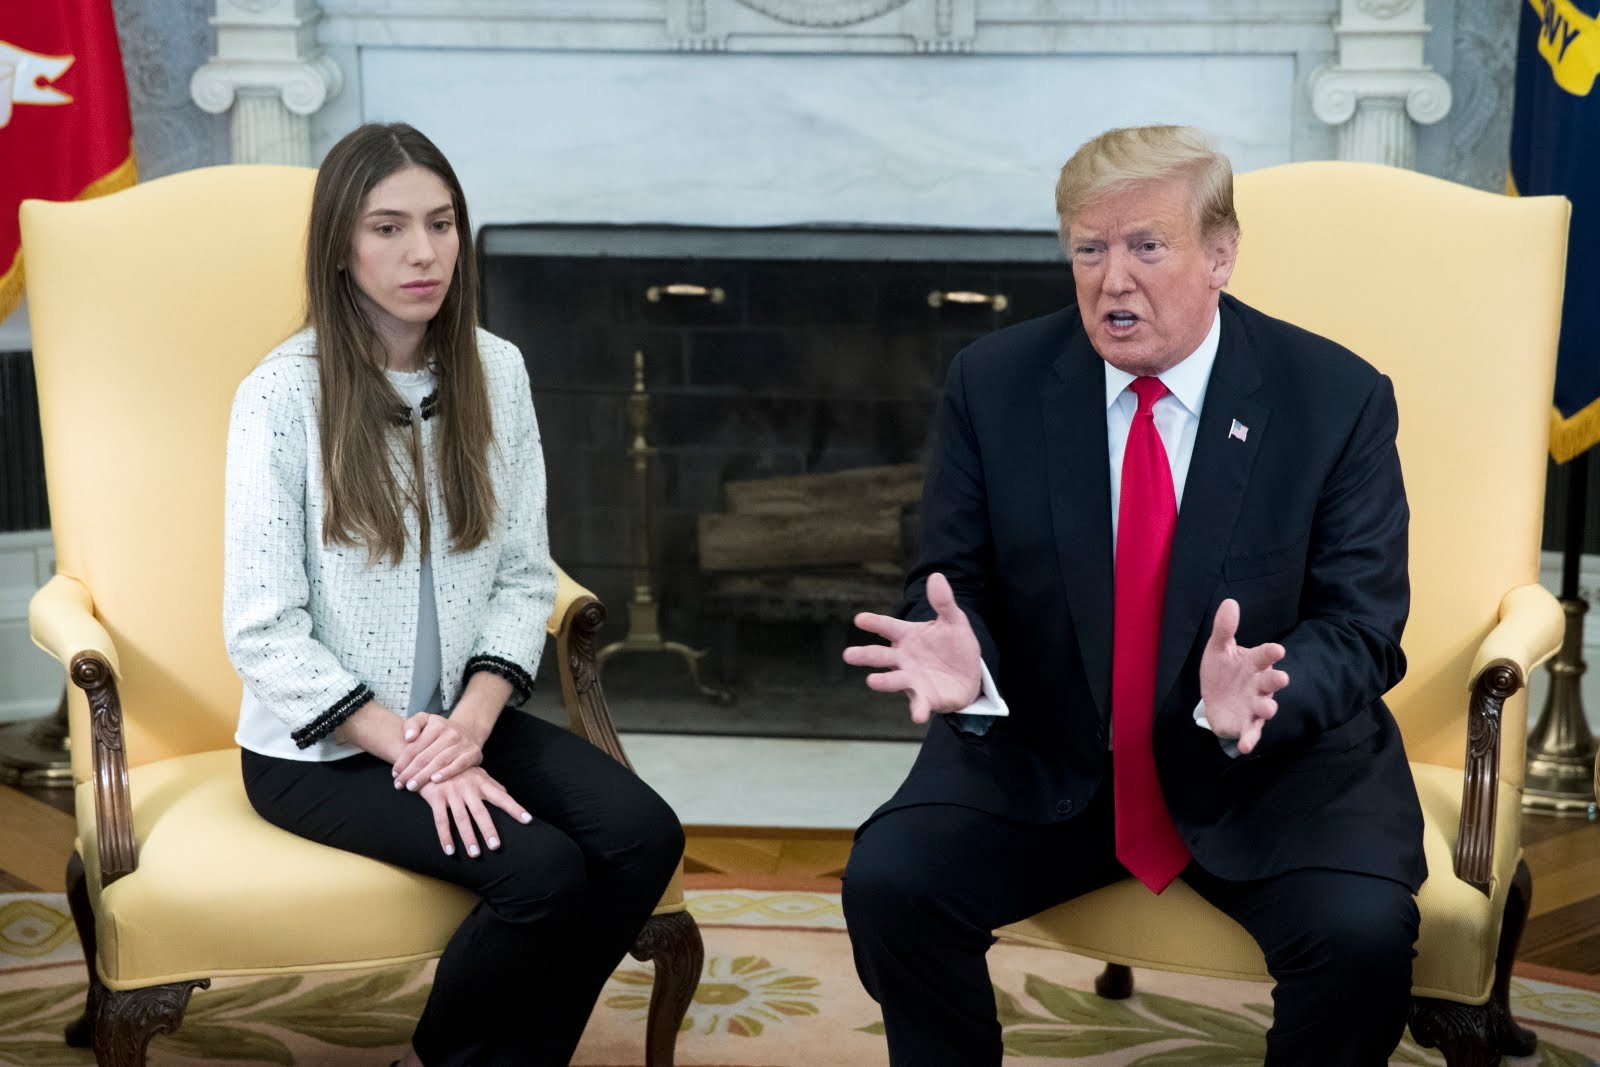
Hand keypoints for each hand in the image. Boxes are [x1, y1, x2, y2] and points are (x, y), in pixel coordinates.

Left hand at [392, 712, 483, 791]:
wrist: (468, 732)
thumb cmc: (440, 730)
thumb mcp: (425, 720)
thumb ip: (412, 724)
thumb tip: (408, 737)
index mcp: (436, 725)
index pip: (415, 747)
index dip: (402, 761)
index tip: (394, 774)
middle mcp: (451, 733)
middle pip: (425, 756)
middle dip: (410, 772)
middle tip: (400, 784)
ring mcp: (463, 743)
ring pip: (440, 762)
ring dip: (424, 776)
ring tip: (412, 786)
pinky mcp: (474, 753)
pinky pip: (459, 764)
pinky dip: (447, 773)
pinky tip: (435, 780)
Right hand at [417, 767, 532, 857]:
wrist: (430, 757)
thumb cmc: (458, 768)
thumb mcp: (477, 773)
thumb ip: (492, 785)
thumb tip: (506, 795)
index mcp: (481, 783)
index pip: (502, 797)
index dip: (515, 808)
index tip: (528, 820)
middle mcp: (468, 788)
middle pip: (480, 812)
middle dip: (488, 829)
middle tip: (496, 846)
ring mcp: (452, 793)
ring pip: (461, 818)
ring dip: (468, 837)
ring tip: (475, 854)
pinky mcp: (436, 797)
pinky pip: (441, 820)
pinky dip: (445, 836)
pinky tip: (449, 851)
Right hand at [842, 572, 981, 723]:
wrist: (970, 675)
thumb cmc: (955, 646)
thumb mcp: (954, 622)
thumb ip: (944, 602)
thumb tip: (936, 576)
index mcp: (907, 636)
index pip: (887, 627)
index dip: (874, 623)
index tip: (859, 619)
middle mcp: (903, 658)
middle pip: (880, 656)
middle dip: (865, 655)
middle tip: (848, 655)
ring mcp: (911, 678)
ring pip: (893, 680)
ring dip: (883, 681)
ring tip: (872, 681)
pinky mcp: (924, 697)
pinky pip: (918, 704)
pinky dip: (916, 709)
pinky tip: (917, 715)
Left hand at [1199, 598, 1288, 754]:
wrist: (1214, 699)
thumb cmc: (1222, 671)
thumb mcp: (1218, 649)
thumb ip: (1224, 628)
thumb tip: (1230, 602)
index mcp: (1254, 664)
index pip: (1265, 656)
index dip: (1271, 653)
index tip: (1277, 650)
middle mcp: (1259, 685)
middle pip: (1271, 681)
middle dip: (1276, 680)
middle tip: (1281, 678)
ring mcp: (1255, 706)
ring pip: (1266, 708)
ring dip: (1268, 709)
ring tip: (1268, 709)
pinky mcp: (1247, 724)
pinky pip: (1251, 733)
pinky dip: (1250, 740)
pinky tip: (1246, 747)